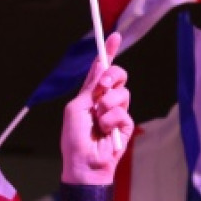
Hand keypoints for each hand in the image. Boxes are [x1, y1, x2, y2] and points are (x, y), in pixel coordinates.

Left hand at [61, 33, 132, 184]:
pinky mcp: (126, 125)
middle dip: (113, 76)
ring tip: (98, 121)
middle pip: (118, 76)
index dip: (108, 53)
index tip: (114, 37)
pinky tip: (105, 132)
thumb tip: (101, 67)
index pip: (101, 70)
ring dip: (108, 105)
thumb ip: (90, 88)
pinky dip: (111, 120)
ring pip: (123, 93)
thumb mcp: (76, 108)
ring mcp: (116, 112)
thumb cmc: (74, 138)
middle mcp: (104, 100)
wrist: (84, 163)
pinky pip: (123, 113)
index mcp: (90, 95)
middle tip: (104, 86)